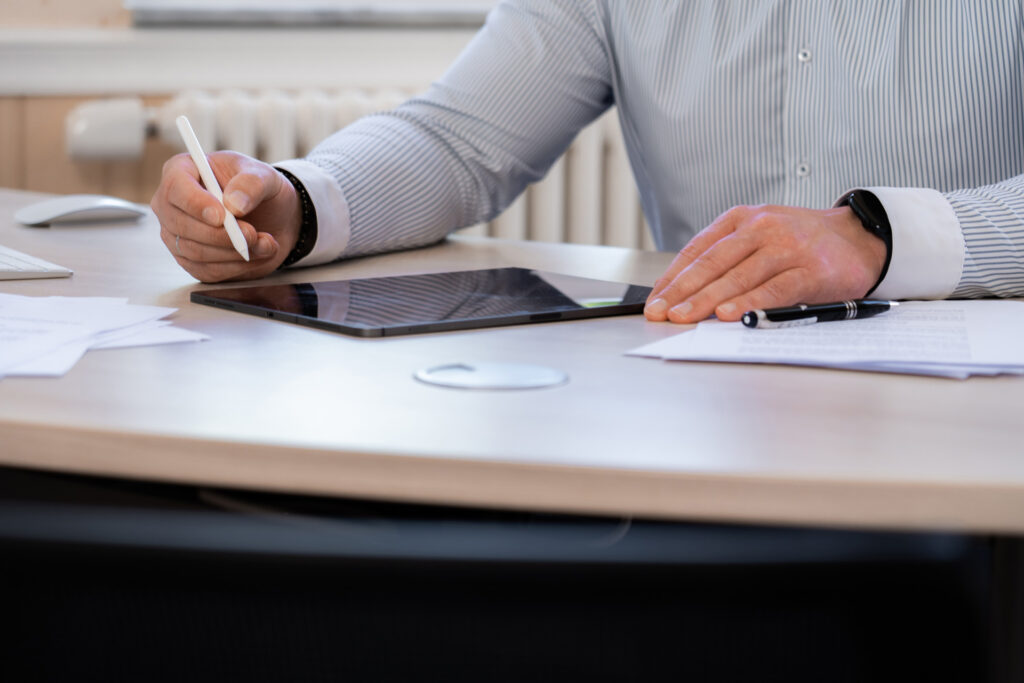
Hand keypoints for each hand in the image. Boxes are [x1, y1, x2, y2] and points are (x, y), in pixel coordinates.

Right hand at [151, 151, 301, 281]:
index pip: (176, 188)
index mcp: (182, 171)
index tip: (222, 216)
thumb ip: (251, 183)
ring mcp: (176, 235)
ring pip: (195, 251)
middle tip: (252, 234)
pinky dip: (237, 266)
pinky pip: (207, 271)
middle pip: (181, 225)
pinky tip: (258, 254)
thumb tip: (234, 204)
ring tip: (264, 243)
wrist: (272, 216)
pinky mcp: (191, 260)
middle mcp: (171, 204)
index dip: (196, 203)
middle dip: (220, 234)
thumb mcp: (264, 176)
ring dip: (233, 252)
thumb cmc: (259, 189)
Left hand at [644, 204, 887, 322]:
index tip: (655, 300)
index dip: (673, 276)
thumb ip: (724, 257)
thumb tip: (680, 289)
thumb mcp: (758, 237)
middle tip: (662, 313)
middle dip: (683, 291)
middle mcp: (763, 227)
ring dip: (708, 299)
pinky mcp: (812, 270)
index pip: (699, 249)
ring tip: (685, 316)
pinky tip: (729, 314)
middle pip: (714, 262)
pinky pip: (775, 289)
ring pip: (740, 275)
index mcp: (743, 218)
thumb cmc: (800, 244)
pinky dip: (750, 302)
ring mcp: (788, 247)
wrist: (858, 239)